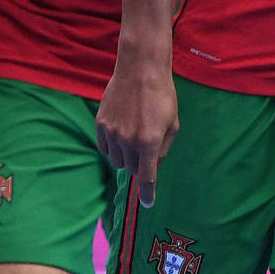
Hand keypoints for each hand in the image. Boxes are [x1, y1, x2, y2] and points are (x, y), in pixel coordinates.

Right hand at [96, 48, 177, 209]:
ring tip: (133, 137)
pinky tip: (120, 133)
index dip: (147, 194)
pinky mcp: (101, 124)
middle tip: (145, 147)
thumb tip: (154, 166)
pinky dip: (113, 147)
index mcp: (150, 142)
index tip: (148, 204)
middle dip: (139, 165)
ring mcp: (112, 132)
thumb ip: (164, 149)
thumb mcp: (173, 124)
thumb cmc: (162, 95)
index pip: (146, 178)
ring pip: (117, 161)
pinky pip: (105, 148)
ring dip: (126, 156)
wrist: (140, 69)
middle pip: (131, 170)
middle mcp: (129, 140)